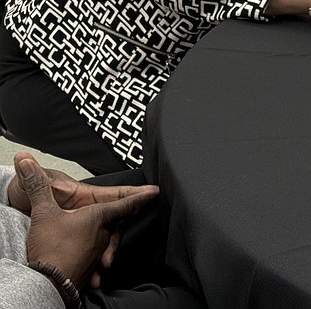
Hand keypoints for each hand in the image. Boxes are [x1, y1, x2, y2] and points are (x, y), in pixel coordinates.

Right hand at [17, 152, 157, 290]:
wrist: (46, 280)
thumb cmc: (50, 247)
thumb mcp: (43, 211)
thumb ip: (37, 185)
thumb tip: (24, 159)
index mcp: (98, 217)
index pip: (124, 203)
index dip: (140, 196)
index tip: (155, 192)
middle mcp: (103, 234)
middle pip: (117, 224)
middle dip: (121, 220)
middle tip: (132, 213)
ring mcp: (99, 252)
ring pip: (108, 243)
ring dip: (108, 245)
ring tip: (108, 250)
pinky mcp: (92, 268)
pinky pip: (99, 261)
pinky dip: (98, 263)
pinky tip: (97, 271)